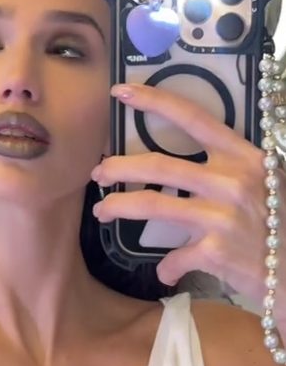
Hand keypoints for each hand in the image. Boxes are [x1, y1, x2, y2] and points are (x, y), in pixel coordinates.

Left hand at [91, 83, 285, 316]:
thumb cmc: (282, 217)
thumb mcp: (263, 178)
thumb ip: (227, 164)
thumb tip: (183, 162)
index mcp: (241, 155)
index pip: (192, 117)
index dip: (154, 101)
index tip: (121, 92)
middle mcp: (230, 181)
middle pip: (158, 165)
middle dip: (118, 167)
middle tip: (98, 173)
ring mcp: (222, 217)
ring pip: (152, 204)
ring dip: (118, 207)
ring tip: (101, 211)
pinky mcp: (218, 253)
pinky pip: (176, 257)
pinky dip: (166, 267)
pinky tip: (163, 273)